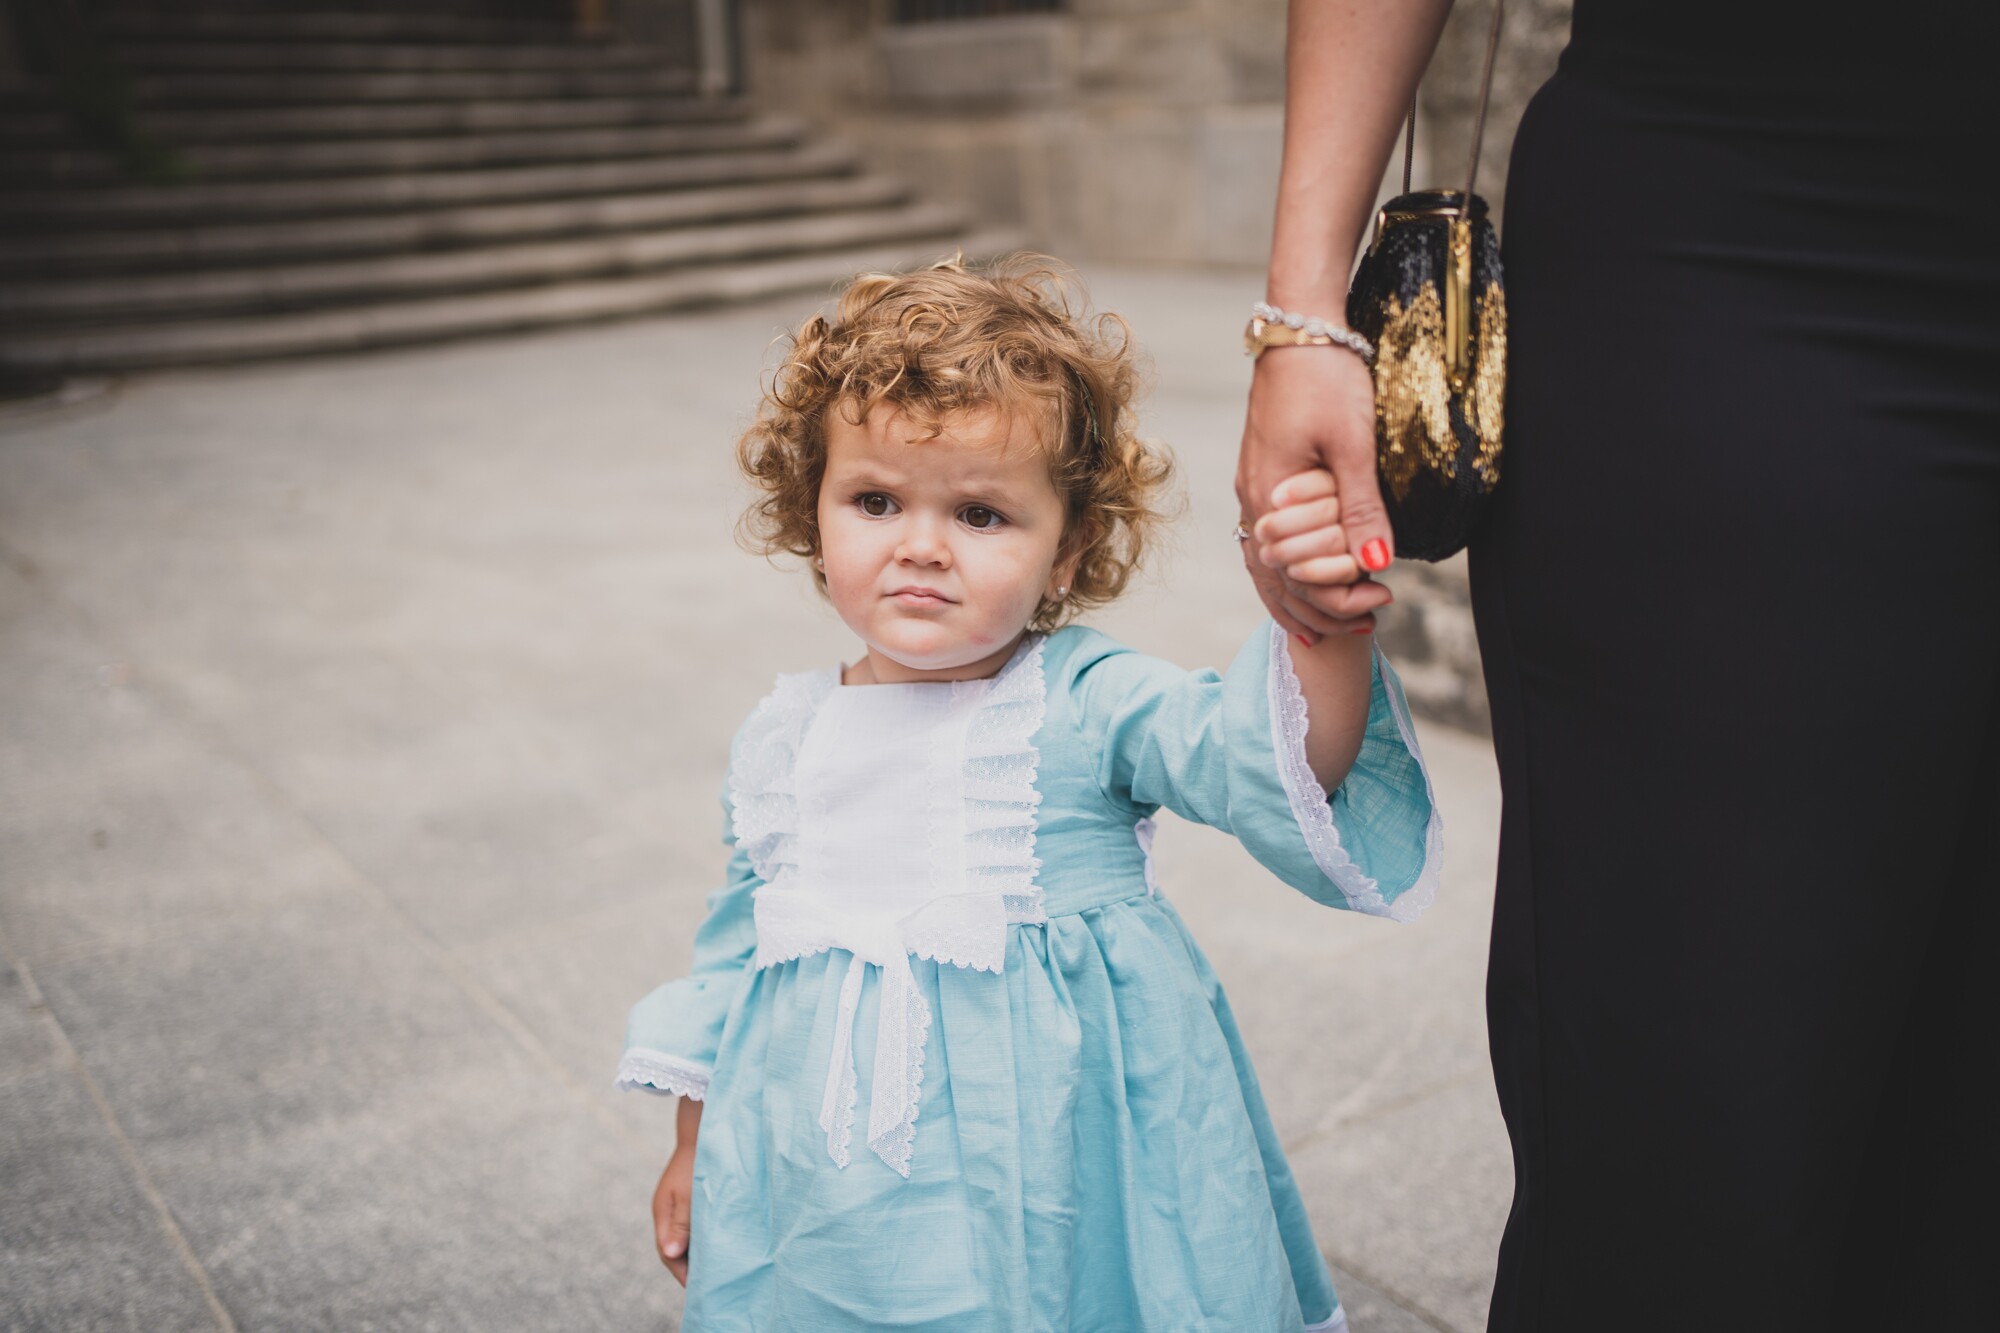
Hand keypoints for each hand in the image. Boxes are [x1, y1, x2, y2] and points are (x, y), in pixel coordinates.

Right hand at [652, 1098, 700, 1284]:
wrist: (702, 1130)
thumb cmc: (698, 1161)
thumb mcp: (690, 1194)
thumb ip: (682, 1224)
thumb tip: (672, 1254)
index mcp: (663, 1213)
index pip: (668, 1253)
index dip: (681, 1272)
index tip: (698, 1287)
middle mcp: (666, 1212)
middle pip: (674, 1248)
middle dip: (688, 1267)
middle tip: (708, 1283)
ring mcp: (676, 1204)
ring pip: (684, 1237)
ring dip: (696, 1252)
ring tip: (714, 1267)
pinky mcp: (687, 1198)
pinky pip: (691, 1225)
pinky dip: (701, 1237)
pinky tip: (716, 1242)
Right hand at [1236, 347, 1393, 640]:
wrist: (1298, 330)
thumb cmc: (1325, 379)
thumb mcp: (1352, 444)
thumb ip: (1361, 508)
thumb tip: (1377, 565)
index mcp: (1268, 497)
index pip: (1295, 575)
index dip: (1337, 599)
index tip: (1381, 604)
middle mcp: (1252, 500)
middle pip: (1274, 578)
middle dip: (1319, 608)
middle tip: (1367, 625)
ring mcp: (1252, 488)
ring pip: (1263, 564)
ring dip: (1297, 596)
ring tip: (1328, 625)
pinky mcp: (1262, 473)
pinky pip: (1262, 540)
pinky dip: (1279, 570)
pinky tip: (1295, 578)